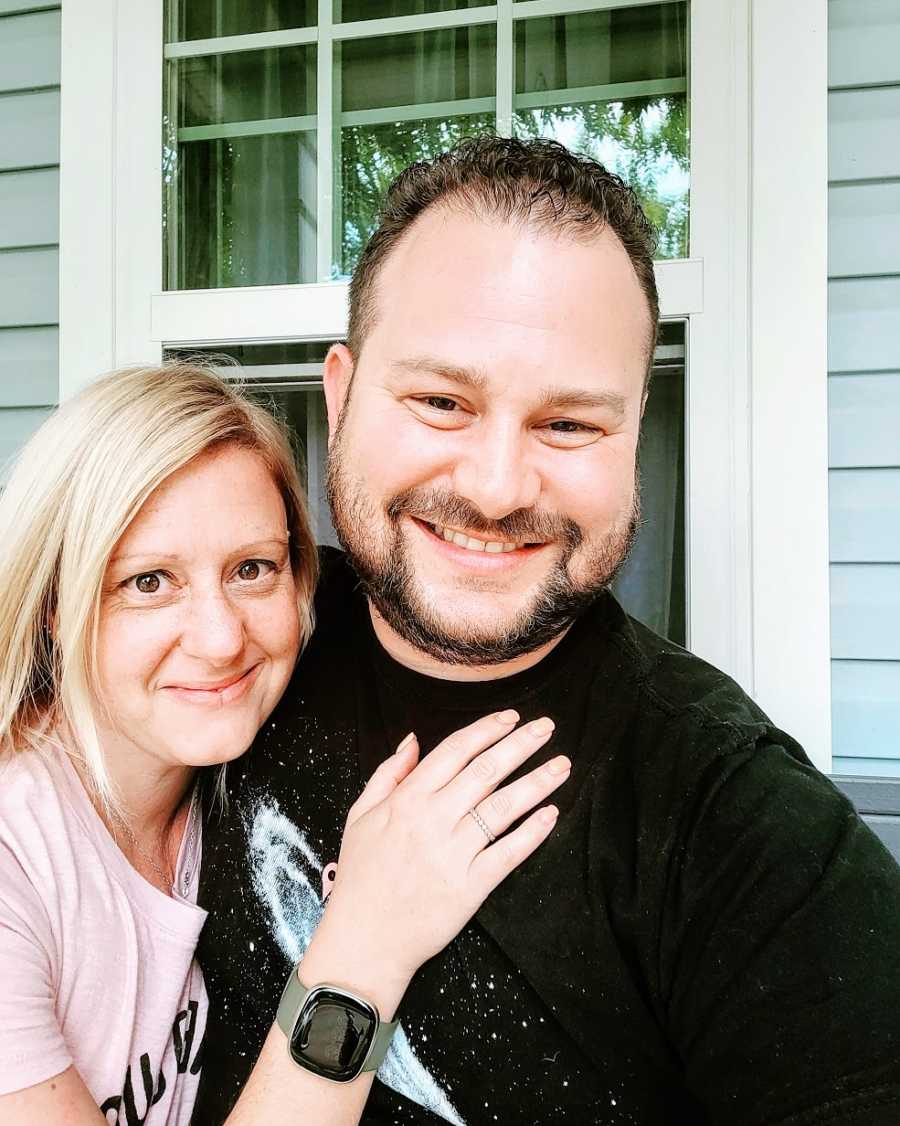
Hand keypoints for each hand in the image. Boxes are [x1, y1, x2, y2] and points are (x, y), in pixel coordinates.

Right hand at [312, 711, 568, 1000]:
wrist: (364, 940)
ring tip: (562, 765)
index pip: (454, 752)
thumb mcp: (360, 816)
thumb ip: (388, 774)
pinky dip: (531, 833)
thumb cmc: (361, 876)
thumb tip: (413, 739)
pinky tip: (551, 814)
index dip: (486, 730)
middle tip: (546, 727)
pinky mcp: (470, 887)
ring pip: (502, 808)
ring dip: (536, 783)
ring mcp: (453, 854)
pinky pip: (507, 854)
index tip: (511, 718)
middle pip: (485, 772)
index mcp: (406, 800)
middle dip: (520, 745)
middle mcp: (432, 821)